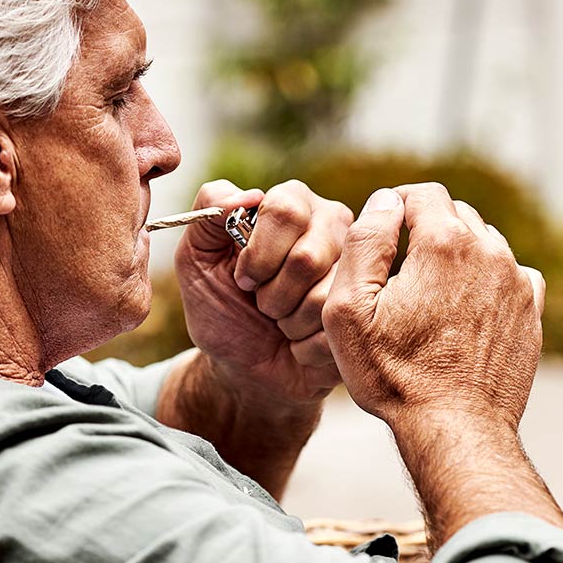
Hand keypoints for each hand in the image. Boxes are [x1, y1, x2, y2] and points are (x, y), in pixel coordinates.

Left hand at [174, 179, 352, 403]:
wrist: (243, 367)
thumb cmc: (221, 307)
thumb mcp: (196, 258)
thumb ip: (208, 212)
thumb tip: (246, 195)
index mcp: (294, 204)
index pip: (285, 210)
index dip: (257, 254)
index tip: (242, 277)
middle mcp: (333, 227)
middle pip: (308, 256)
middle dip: (271, 293)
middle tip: (262, 302)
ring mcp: (358, 268)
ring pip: (324, 296)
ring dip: (288, 321)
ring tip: (282, 320)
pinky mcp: (367, 308)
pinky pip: (337, 328)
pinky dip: (306, 343)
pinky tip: (302, 340)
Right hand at [321, 183, 545, 429]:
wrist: (455, 428)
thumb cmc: (393, 374)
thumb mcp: (349, 309)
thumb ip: (364, 242)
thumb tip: (385, 200)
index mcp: (445, 242)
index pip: (422, 194)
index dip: (396, 205)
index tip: (381, 230)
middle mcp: (490, 252)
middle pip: (456, 214)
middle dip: (426, 228)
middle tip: (400, 265)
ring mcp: (517, 281)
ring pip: (485, 242)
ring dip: (457, 253)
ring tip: (430, 289)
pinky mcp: (532, 310)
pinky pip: (511, 273)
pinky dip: (488, 279)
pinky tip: (465, 307)